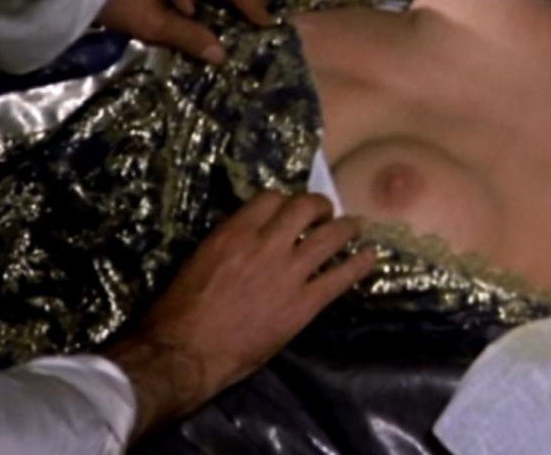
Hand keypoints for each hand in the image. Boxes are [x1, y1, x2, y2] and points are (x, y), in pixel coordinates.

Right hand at [106, 191, 376, 438]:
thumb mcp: (199, 259)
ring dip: (347, 227)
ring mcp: (289, 272)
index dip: (285, 202)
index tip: (289, 211)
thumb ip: (229, 242)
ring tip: (355, 226)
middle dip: (319, 206)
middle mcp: (266, 244)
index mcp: (235, 232)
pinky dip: (359, 264)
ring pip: (330, 235)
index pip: (272, 198)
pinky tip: (371, 257)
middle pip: (305, 207)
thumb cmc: (180, 310)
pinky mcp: (304, 303)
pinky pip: (341, 277)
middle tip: (324, 213)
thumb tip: (247, 236)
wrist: (186, 352)